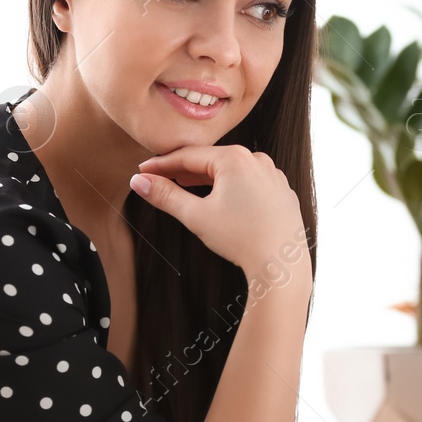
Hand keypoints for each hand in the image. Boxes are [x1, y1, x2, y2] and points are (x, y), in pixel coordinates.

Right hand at [130, 145, 307, 280]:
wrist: (282, 265)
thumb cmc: (241, 239)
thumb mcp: (196, 216)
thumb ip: (165, 196)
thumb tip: (139, 181)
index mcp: (234, 158)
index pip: (188, 156)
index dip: (162, 163)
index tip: (143, 170)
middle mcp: (257, 160)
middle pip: (210, 160)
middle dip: (183, 169)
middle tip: (159, 177)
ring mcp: (273, 175)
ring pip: (231, 171)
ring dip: (207, 178)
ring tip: (185, 185)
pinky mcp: (282, 191)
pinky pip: (250, 182)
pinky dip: (231, 187)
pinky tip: (221, 200)